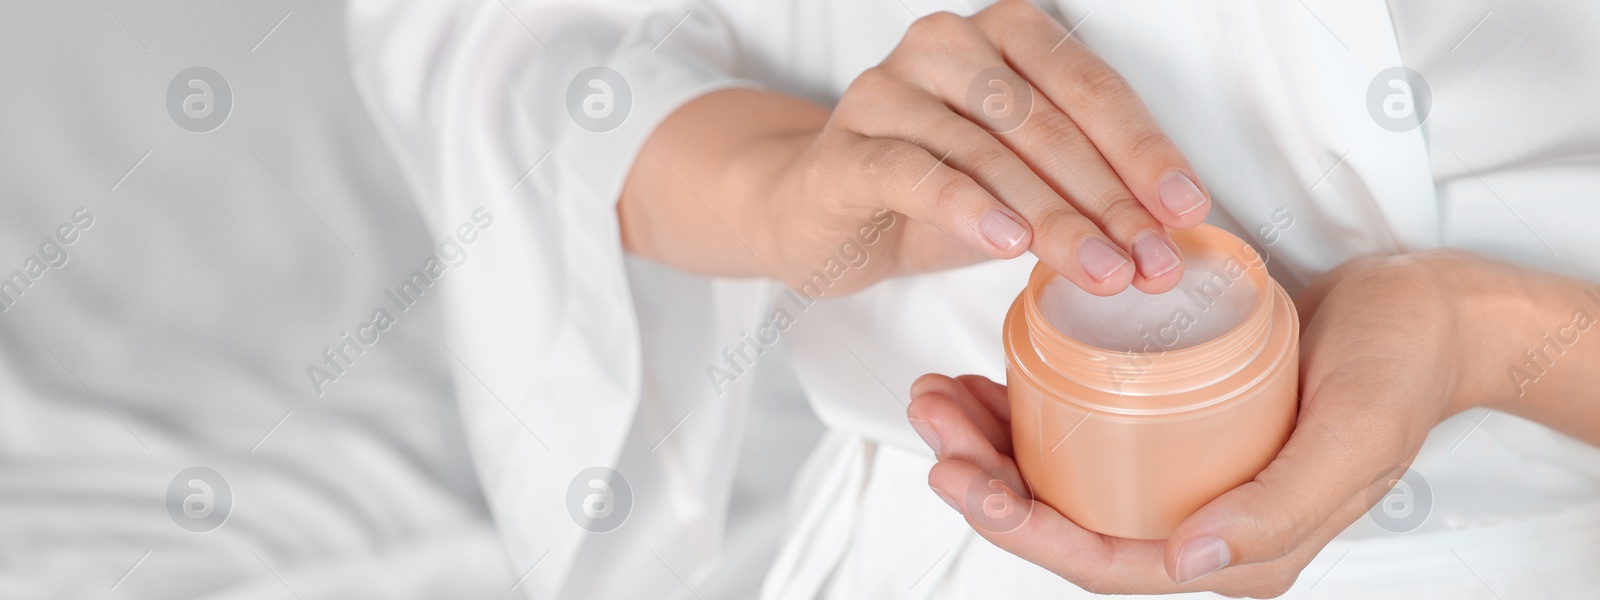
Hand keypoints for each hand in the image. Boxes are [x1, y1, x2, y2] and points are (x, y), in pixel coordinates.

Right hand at [624, 0, 1209, 295]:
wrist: (816, 214)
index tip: (1186, 212)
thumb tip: (1170, 242)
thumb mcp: (1020, 184)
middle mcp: (945, 45)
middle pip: (1044, 122)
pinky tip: (1007, 244)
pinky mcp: (843, 149)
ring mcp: (887, 91)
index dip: (1145, 152)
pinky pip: (913, 173)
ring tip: (1099, 270)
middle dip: (1108, 200)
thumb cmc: (931, 192)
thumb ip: (1083, 193)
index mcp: (1003, 36)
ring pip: (986, 151)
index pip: (1089, 87)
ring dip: (1052, 218)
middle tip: (1151, 261)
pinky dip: (966, 207)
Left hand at [907, 251, 1500, 596]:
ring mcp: (1179, 472)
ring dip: (990, 442)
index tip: (963, 480)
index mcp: (1235, 550)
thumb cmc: (1399, 370)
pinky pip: (1082, 429)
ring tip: (936, 396)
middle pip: (1065, 518)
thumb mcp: (1353, 436)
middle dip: (985, 481)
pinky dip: (1027, 408)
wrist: (1427, 312)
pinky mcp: (1168, 422)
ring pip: (1061, 475)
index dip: (1025, 530)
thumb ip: (1281, 508)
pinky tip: (986, 376)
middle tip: (932, 423)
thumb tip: (1190, 559)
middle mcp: (1197, 521)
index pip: (1105, 561)